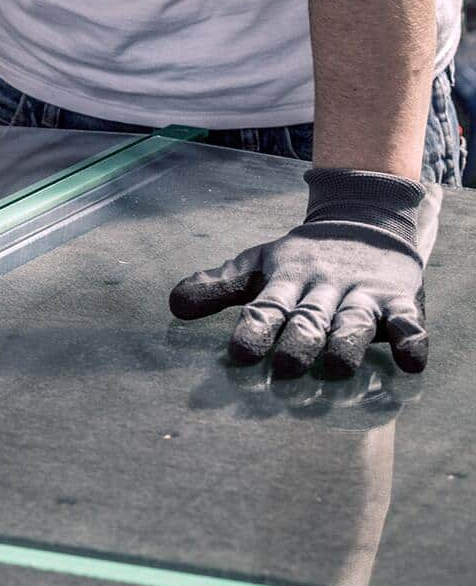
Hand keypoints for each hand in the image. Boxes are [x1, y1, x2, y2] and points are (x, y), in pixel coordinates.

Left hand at [170, 169, 431, 377]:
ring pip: (355, 321)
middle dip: (299, 340)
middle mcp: (324, 287)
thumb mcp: (258, 264)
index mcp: (287, 279)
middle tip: (285, 366)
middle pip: (310, 317)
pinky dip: (412, 339)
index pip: (267, 306)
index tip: (239, 354)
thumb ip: (218, 285)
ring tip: (338, 366)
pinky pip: (407, 321)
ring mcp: (362, 294)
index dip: (254, 329)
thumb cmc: (301, 258)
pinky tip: (412, 362)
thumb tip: (174, 304)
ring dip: (347, 342)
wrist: (365, 219)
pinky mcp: (398, 300)